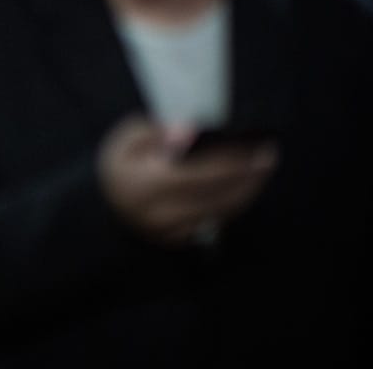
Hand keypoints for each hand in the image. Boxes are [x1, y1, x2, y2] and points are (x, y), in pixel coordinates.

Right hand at [96, 115, 277, 244]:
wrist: (103, 205)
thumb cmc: (119, 165)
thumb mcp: (126, 137)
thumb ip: (156, 131)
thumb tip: (188, 133)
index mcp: (145, 184)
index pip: (201, 174)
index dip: (232, 161)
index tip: (256, 145)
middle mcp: (160, 213)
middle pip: (218, 195)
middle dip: (249, 175)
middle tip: (269, 155)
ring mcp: (170, 232)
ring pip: (221, 212)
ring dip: (248, 190)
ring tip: (262, 169)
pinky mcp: (178, 241)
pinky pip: (214, 221)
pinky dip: (233, 203)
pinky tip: (244, 186)